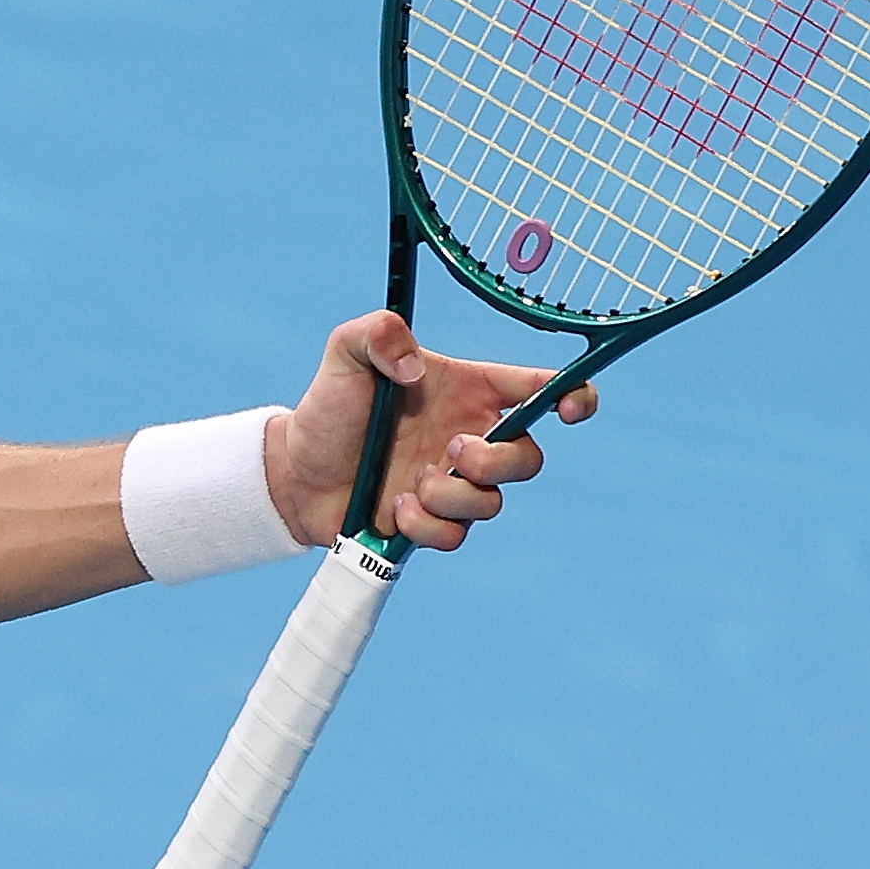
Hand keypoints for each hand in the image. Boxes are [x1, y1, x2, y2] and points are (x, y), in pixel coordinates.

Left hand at [264, 311, 598, 552]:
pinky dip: (428, 525)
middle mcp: (471, 439)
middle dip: (498, 461)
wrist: (295, 471)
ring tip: (411, 483)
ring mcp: (453, 485)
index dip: (574, 397)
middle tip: (452, 451)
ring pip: (492, 503)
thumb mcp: (344, 353)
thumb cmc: (329, 407)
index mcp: (469, 393)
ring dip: (453, 496)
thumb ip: (376, 333)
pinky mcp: (432, 523)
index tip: (571, 408)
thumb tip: (416, 369)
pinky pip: (456, 536)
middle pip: (529, 460)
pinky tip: (395, 507)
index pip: (541, 390)